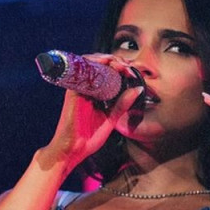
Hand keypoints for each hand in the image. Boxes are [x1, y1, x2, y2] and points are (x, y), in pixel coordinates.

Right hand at [43, 54, 141, 169]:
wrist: (72, 150)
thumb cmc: (88, 138)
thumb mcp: (111, 119)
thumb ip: (122, 105)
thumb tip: (138, 90)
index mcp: (96, 94)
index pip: (108, 74)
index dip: (121, 68)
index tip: (133, 72)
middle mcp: (86, 88)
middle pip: (100, 64)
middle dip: (116, 61)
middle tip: (128, 66)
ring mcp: (79, 88)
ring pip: (90, 62)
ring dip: (106, 59)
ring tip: (119, 64)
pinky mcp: (72, 90)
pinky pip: (81, 70)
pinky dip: (94, 63)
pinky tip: (106, 64)